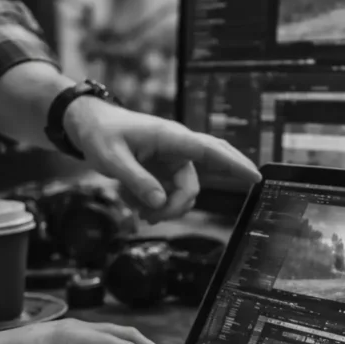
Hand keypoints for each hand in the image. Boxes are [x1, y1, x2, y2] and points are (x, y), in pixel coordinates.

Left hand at [63, 101, 260, 222]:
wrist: (88, 125)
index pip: (210, 150)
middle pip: (196, 182)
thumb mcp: (112, 158)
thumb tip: (158, 203)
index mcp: (171, 137)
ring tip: (135, 212)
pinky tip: (135, 206)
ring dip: (162, 209)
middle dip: (179, 205)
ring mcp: (172, 162)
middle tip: (154, 219)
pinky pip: (169, 195)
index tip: (255, 177)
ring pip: (182, 195)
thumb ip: (136, 181)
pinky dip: (155, 205)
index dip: (234, 164)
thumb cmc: (101, 133)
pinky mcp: (164, 172)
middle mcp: (178, 150)